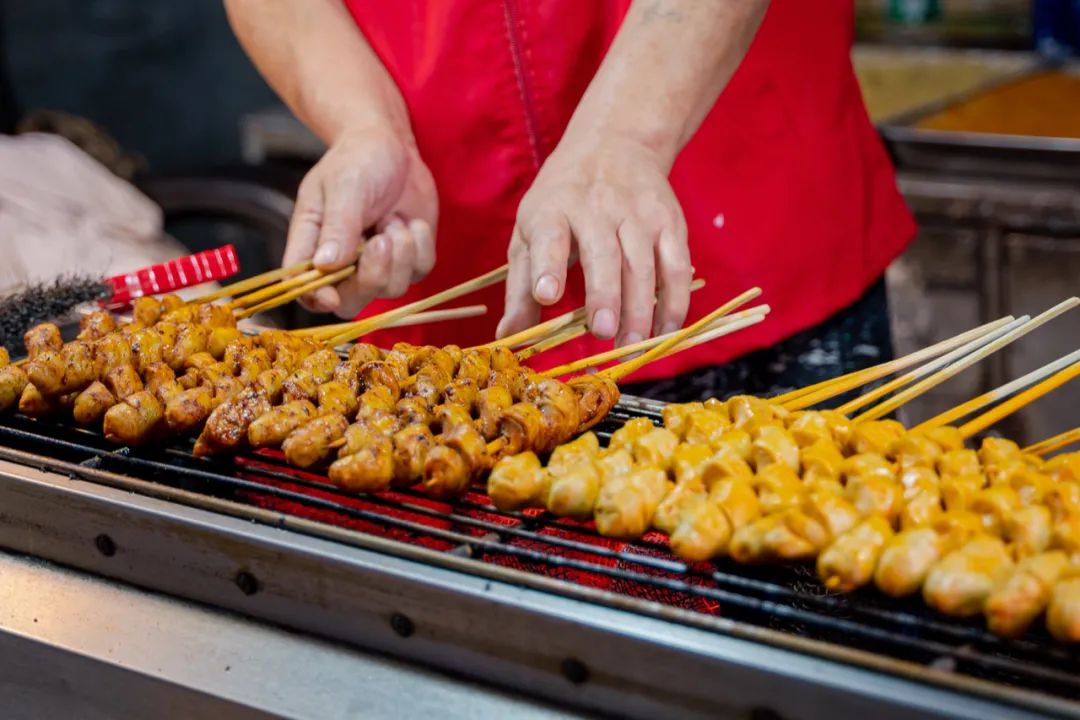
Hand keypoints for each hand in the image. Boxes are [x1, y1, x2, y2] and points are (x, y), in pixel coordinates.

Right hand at [284, 126, 437, 317]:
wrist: (391, 146)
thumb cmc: (357, 160)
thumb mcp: (343, 185)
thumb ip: (337, 226)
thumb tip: (324, 265)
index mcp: (312, 246)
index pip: (306, 289)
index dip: (318, 300)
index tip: (332, 296)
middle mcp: (342, 264)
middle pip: (350, 303)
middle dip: (372, 277)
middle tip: (382, 240)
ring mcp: (377, 265)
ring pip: (390, 289)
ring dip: (400, 254)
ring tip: (395, 219)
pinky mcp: (408, 262)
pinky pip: (419, 273)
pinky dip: (421, 247)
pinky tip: (413, 223)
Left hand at [499, 135, 690, 345]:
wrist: (615, 144)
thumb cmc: (562, 200)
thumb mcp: (530, 233)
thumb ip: (520, 288)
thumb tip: (507, 336)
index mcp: (553, 209)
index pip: (549, 236)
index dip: (547, 266)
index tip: (546, 295)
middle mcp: (596, 207)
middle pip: (604, 255)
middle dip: (605, 295)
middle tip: (602, 333)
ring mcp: (637, 213)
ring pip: (643, 264)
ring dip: (640, 308)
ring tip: (632, 345)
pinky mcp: (669, 221)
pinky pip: (676, 266)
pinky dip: (674, 301)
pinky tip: (665, 330)